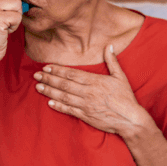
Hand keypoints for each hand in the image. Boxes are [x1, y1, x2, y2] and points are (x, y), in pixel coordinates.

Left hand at [33, 44, 149, 135]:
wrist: (130, 119)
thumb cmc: (125, 98)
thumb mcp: (120, 77)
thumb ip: (112, 61)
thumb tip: (109, 46)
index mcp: (95, 81)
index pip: (72, 74)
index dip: (58, 70)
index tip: (46, 66)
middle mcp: (88, 92)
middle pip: (64, 84)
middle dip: (49, 78)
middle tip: (36, 75)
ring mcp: (85, 105)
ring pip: (63, 96)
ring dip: (49, 91)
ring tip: (38, 86)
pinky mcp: (85, 116)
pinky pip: (69, 110)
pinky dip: (58, 106)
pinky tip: (49, 102)